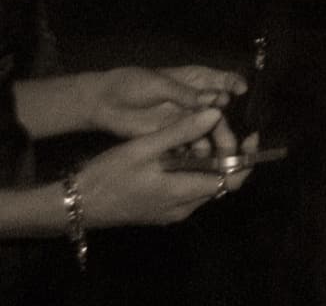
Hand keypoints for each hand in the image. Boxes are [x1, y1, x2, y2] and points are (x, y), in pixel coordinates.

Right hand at [73, 108, 251, 227]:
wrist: (74, 205)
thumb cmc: (108, 175)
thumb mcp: (143, 147)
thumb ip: (181, 132)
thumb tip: (216, 114)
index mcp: (184, 193)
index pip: (232, 180)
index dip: (247, 158)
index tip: (250, 134)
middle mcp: (184, 207)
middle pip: (220, 178)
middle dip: (224, 149)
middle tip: (212, 123)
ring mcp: (172, 210)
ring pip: (204, 181)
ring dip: (207, 157)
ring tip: (195, 131)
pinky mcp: (161, 209)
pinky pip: (188, 187)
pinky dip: (192, 167)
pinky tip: (178, 148)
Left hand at [89, 67, 246, 138]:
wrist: (103, 102)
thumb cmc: (133, 84)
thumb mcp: (160, 85)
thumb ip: (186, 95)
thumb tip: (215, 103)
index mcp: (196, 80)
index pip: (224, 81)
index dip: (235, 87)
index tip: (241, 94)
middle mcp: (195, 100)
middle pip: (219, 112)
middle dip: (227, 123)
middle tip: (231, 138)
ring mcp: (184, 119)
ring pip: (208, 130)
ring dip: (215, 140)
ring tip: (217, 153)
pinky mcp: (173, 135)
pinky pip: (191, 144)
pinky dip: (197, 151)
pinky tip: (200, 160)